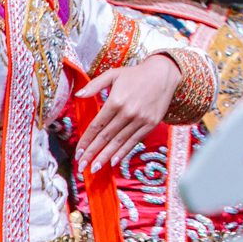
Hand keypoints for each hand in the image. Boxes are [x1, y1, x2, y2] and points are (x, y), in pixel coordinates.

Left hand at [71, 55, 181, 173]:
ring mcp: (140, 119)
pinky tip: (114, 161)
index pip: (96, 126)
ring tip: (94, 168)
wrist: (165, 73)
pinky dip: (123, 152)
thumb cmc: (136, 74)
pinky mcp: (151, 123)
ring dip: (105, 157)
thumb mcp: (113, 74)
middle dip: (92, 153)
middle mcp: (127, 112)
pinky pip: (134, 141)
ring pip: (119, 142)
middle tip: (81, 166)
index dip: (86, 140)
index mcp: (116, 101)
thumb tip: (77, 96)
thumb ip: (94, 85)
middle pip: (105, 137)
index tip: (77, 152)